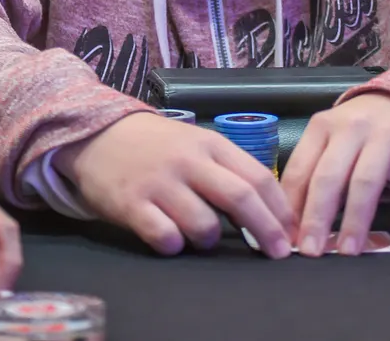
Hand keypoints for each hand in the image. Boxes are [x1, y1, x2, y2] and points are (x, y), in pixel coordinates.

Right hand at [55, 112, 293, 257]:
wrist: (98, 134)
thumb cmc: (158, 146)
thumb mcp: (197, 144)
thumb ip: (229, 172)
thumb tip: (269, 213)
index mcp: (211, 144)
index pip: (258, 177)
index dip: (280, 210)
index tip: (291, 234)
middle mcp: (188, 161)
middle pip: (240, 199)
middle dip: (266, 231)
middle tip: (277, 254)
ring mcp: (159, 182)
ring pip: (204, 226)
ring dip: (210, 240)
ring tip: (201, 236)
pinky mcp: (131, 204)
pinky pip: (165, 238)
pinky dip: (174, 245)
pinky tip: (170, 238)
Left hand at [281, 93, 389, 256]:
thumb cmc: (363, 132)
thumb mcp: (334, 141)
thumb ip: (315, 175)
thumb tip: (294, 227)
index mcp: (322, 127)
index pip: (300, 170)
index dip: (291, 207)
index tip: (286, 238)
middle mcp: (352, 128)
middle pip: (329, 177)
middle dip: (317, 217)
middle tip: (310, 251)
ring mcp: (386, 136)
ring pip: (365, 183)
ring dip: (355, 222)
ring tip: (348, 251)